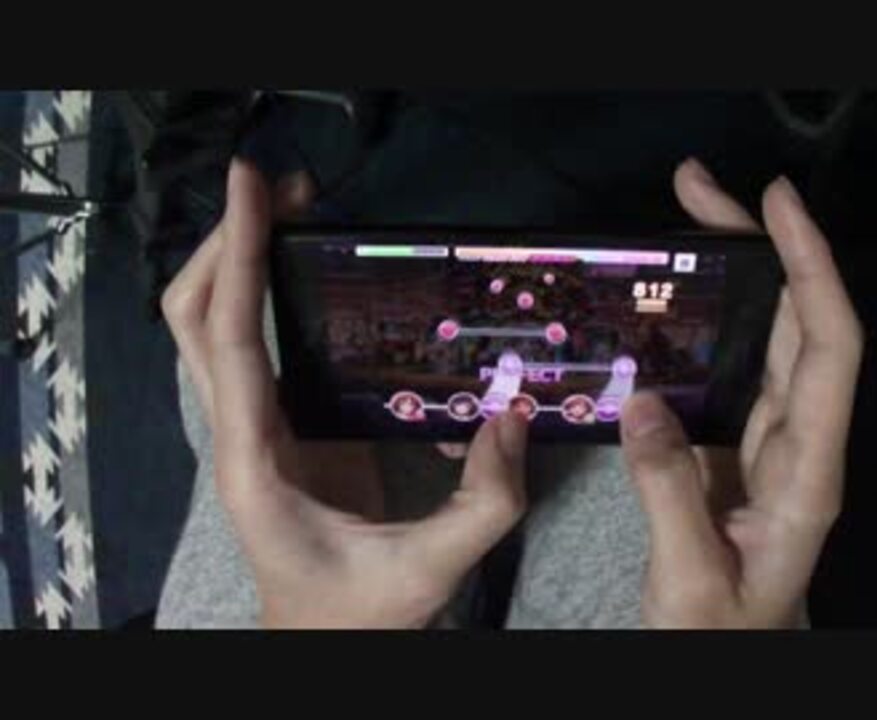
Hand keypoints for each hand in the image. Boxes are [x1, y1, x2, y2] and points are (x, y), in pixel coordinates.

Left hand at [162, 159, 528, 627]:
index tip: (252, 190)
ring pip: (214, 325)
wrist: (322, 641)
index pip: (230, 341)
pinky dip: (267, 292)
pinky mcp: (283, 424)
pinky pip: (256, 343)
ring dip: (240, 259)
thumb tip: (513, 418)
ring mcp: (256, 426)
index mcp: (255, 464)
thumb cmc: (354, 614)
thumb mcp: (426, 568)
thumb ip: (481, 504)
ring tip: (294, 210)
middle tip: (279, 189)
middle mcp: (239, 435)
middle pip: (195, 317)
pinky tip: (311, 268)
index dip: (237, 258)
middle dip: (227, 241)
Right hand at [621, 158, 863, 627]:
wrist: (727, 656)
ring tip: (681, 221)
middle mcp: (800, 440)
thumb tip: (642, 400)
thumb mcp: (691, 577)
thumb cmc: (721, 631)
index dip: (811, 270)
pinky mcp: (734, 442)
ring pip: (767, 334)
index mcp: (808, 471)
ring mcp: (769, 437)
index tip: (775, 206)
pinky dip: (707, 319)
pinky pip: (730, 364)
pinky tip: (671, 299)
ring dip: (734, 272)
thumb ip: (668, 492)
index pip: (828, 350)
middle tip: (695, 190)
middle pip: (800, 321)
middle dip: (761, 244)